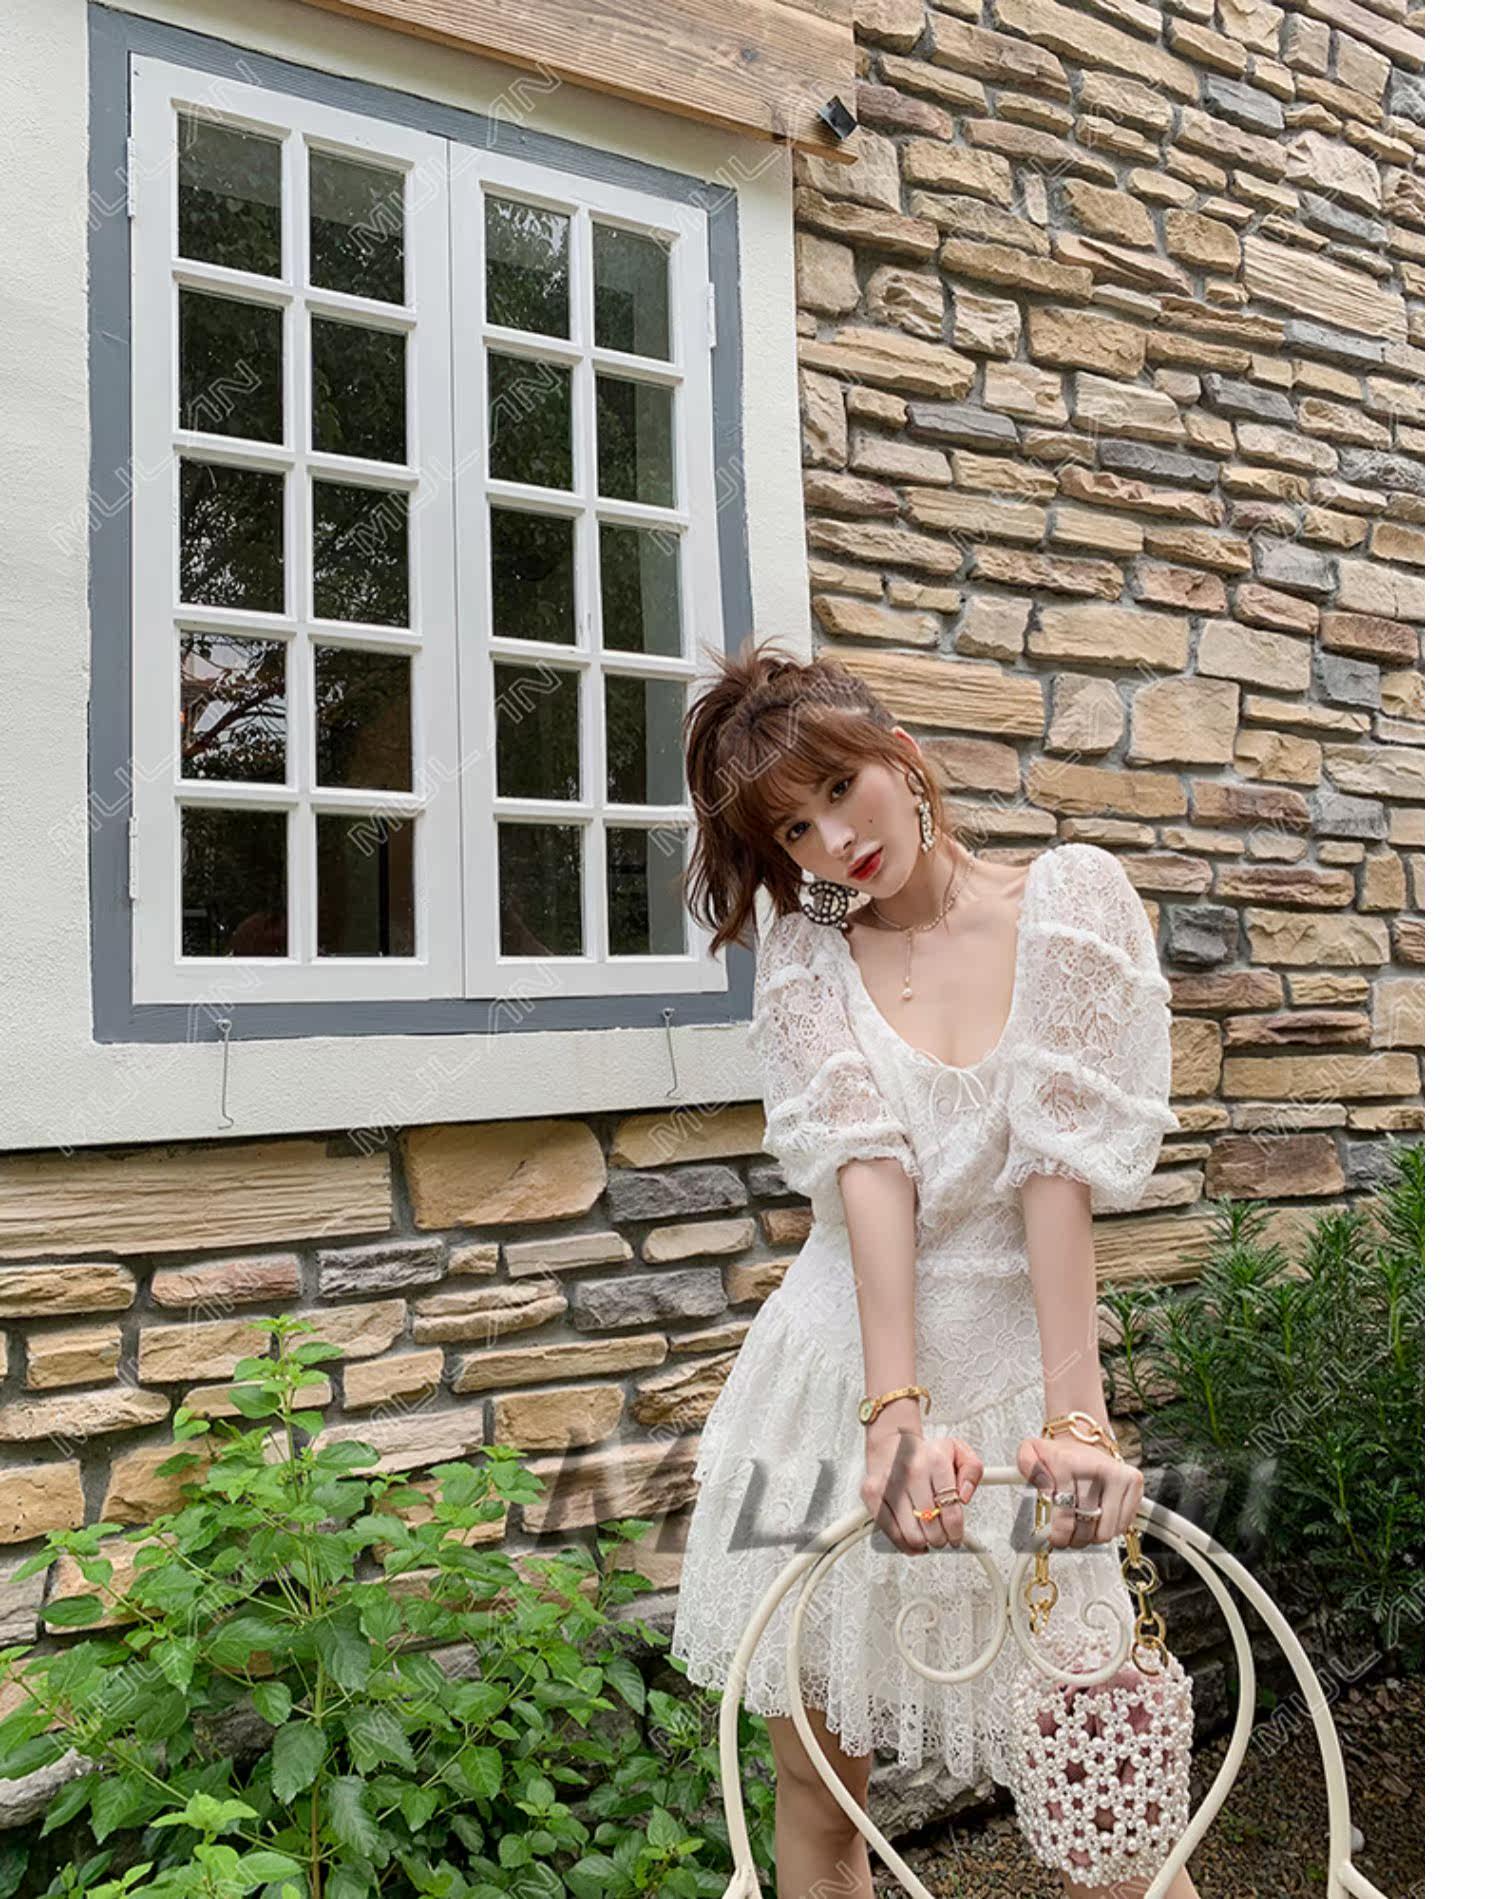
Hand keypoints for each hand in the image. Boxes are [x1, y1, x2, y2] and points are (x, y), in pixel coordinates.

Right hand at [861, 1430, 983, 1555]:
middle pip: (932, 1527)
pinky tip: (913, 1540)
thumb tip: (964, 1497)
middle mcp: (911, 1471)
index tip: (957, 1536)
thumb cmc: (927, 1454)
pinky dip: (904, 1543)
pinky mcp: (871, 1493)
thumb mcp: (959, 1454)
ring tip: (928, 1537)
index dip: (956, 1531)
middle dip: (941, 1538)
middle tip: (943, 1537)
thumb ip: (972, 1471)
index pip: (951, 1511)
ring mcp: (889, 1483)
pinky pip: (890, 1532)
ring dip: (924, 1543)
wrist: (894, 1443)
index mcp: (935, 1461)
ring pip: (912, 1535)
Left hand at [1015, 1432, 1143, 1548]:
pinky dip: (1107, 1528)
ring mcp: (1119, 1475)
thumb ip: (1025, 1466)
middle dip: (1073, 1538)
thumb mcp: (1030, 1453)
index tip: (1054, 1538)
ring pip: (1106, 1531)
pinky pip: (1122, 1526)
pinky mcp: (1135, 1483)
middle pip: (1086, 1525)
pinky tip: (1097, 1518)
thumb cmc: (1058, 1455)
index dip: (1058, 1533)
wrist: (1083, 1442)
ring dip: (1090, 1537)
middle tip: (1066, 1537)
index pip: (1064, 1512)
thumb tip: (1044, 1488)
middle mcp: (1098, 1467)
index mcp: (1068, 1461)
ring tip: (1080, 1527)